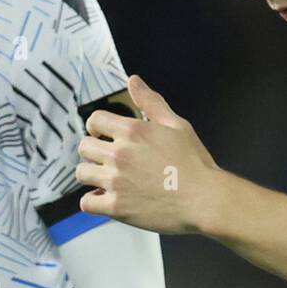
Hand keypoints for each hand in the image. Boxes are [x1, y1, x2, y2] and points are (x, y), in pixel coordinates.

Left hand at [76, 75, 222, 234]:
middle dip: (94, 151)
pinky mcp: (116, 207)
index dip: (97, 126)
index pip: (95, 120)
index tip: (103, 135)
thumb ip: (151, 102)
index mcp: (133, 131)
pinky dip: (94, 201)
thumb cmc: (195, 163)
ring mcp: (116, 181)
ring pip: (81, 173)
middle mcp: (120, 154)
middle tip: (109, 159)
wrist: (204, 198)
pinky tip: (107, 198)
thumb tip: (133, 81)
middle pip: (84, 147)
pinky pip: (87, 202)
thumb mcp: (178, 125)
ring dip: (92, 175)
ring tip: (108, 179)